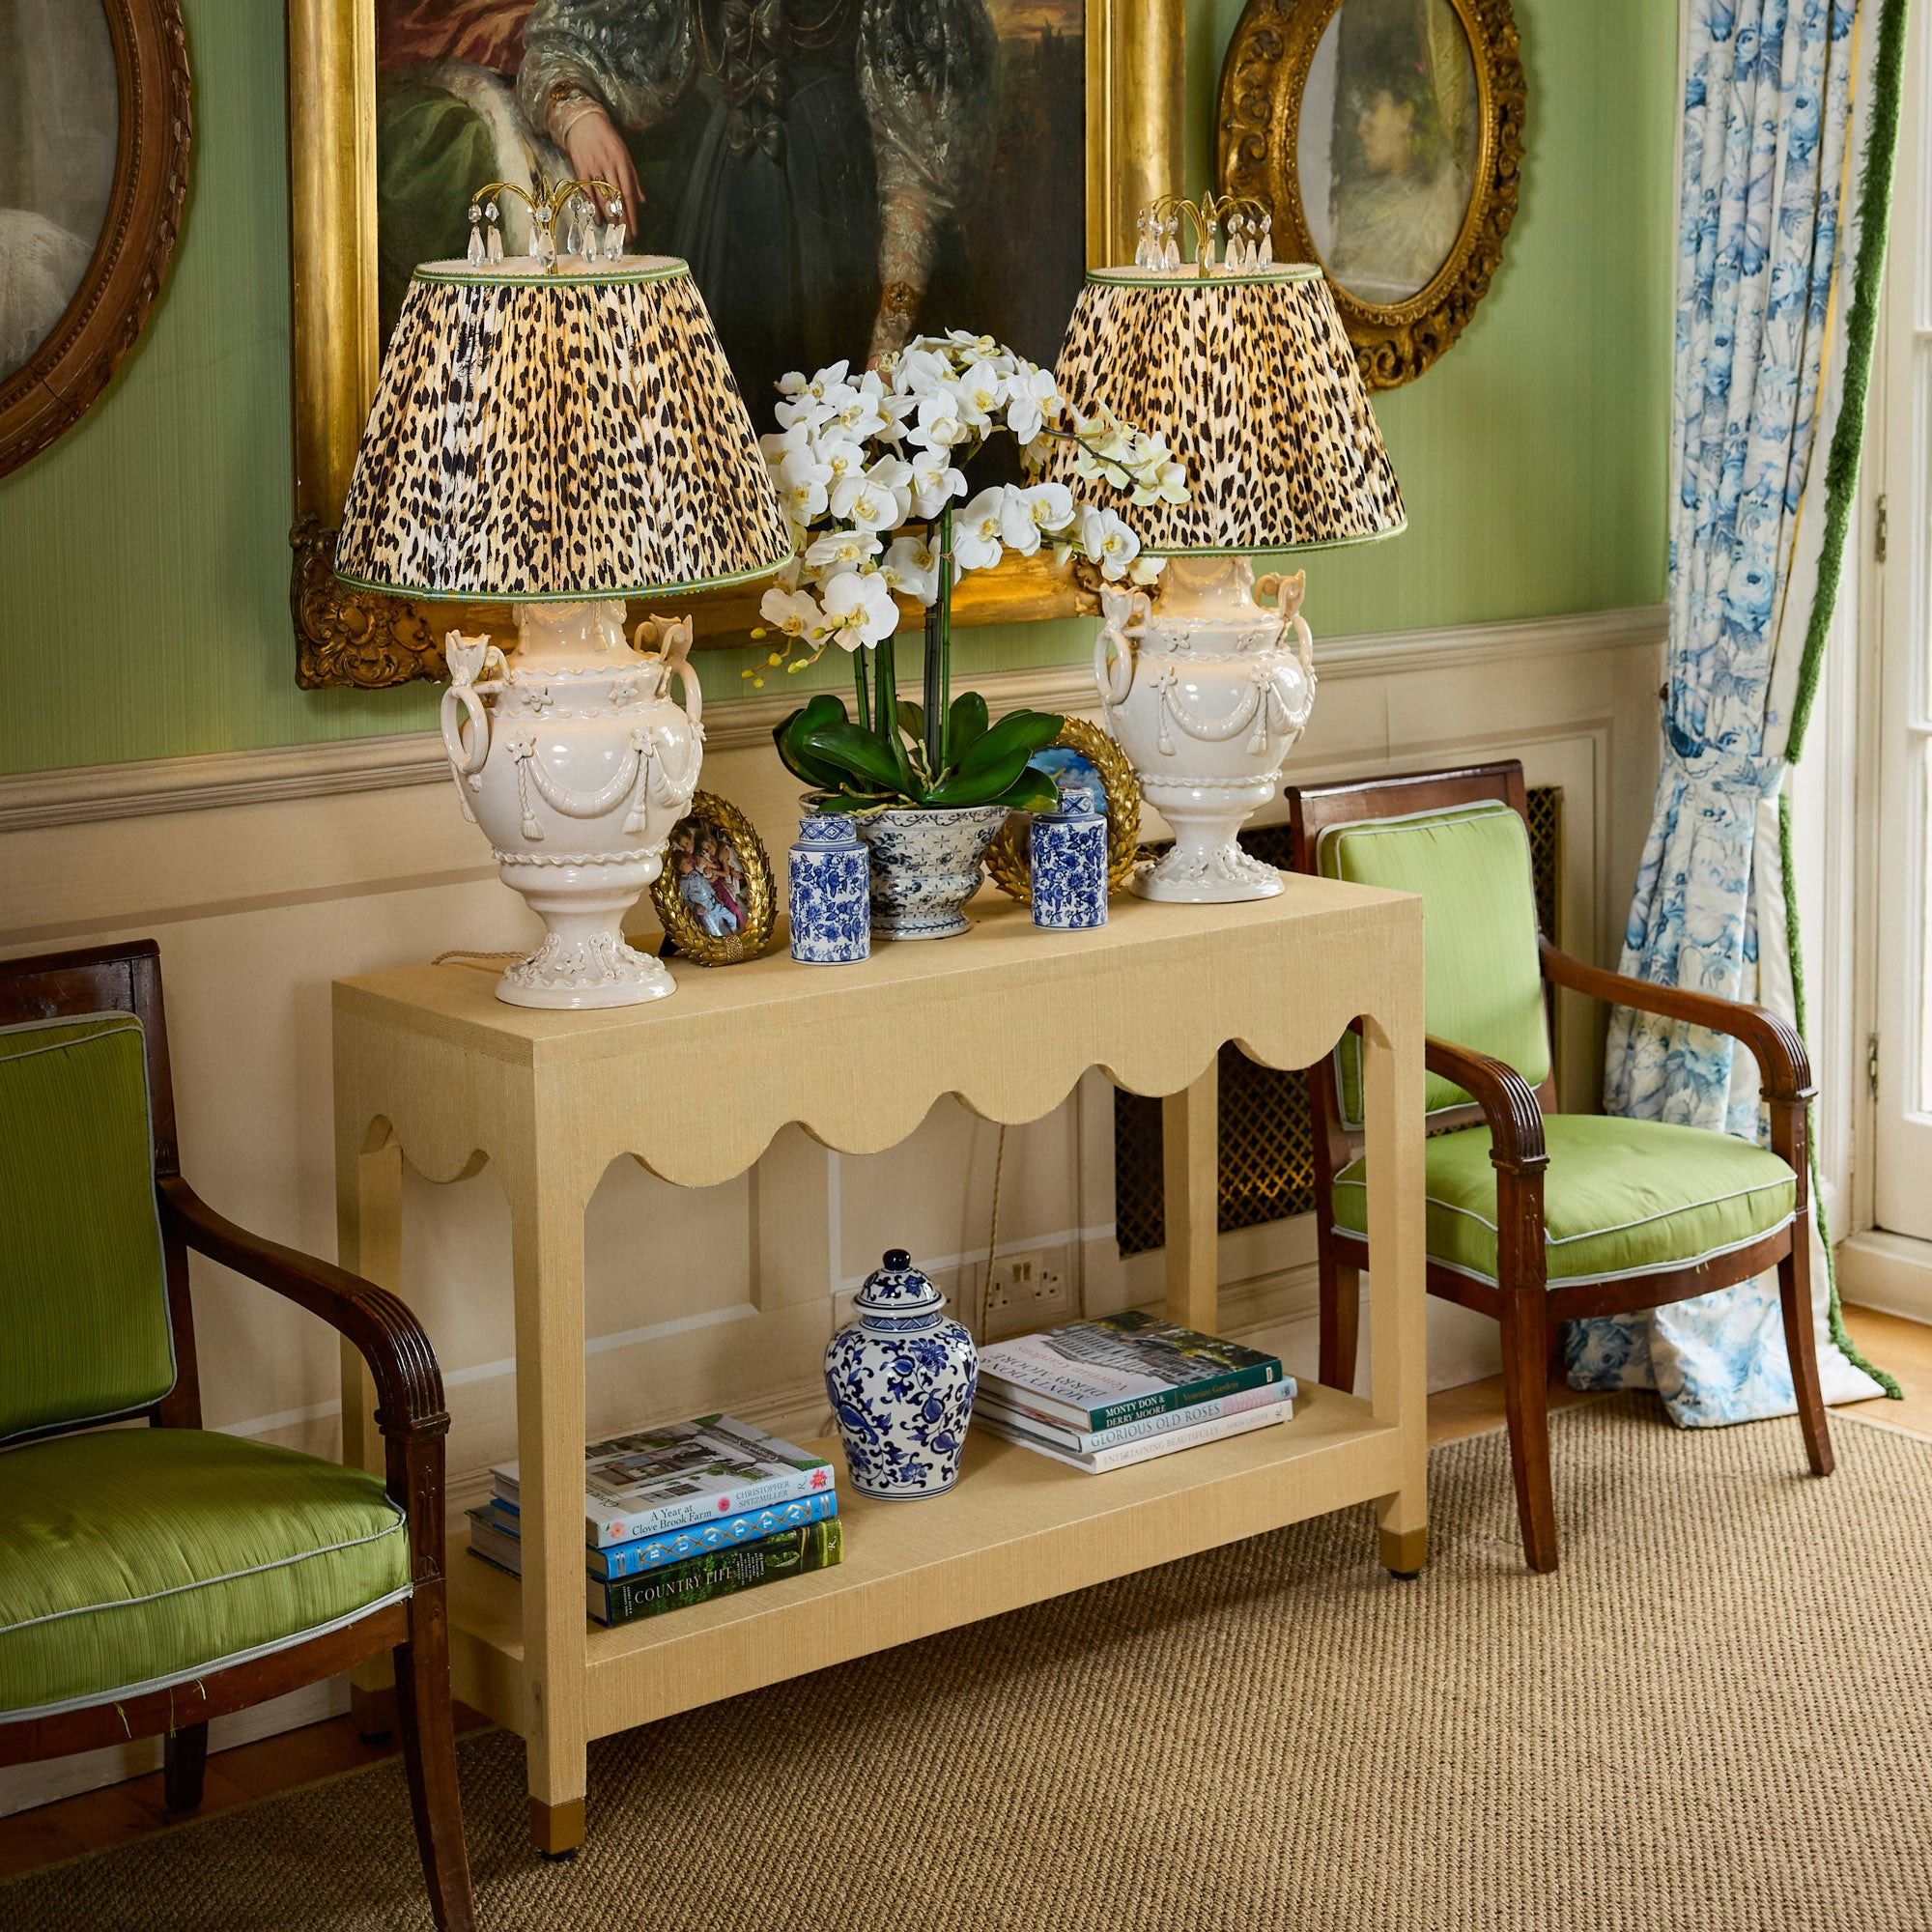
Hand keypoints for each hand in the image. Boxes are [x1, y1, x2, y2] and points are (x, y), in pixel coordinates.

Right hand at [563, 107, 639, 234]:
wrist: (583, 120)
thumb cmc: (607, 138)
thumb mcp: (624, 154)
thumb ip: (633, 178)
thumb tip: (642, 200)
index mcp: (622, 162)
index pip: (628, 194)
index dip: (632, 214)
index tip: (635, 231)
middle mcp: (608, 165)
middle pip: (617, 198)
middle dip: (623, 220)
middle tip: (627, 237)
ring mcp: (593, 166)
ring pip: (602, 197)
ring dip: (609, 216)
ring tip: (615, 231)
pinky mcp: (580, 168)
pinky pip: (587, 192)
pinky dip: (593, 207)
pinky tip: (597, 219)